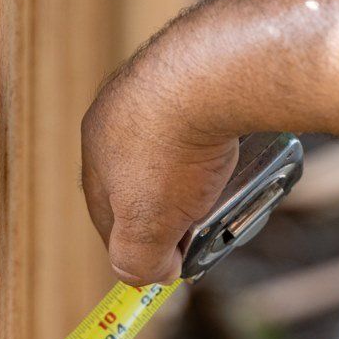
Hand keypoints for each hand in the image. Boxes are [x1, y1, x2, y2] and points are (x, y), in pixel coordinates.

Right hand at [81, 32, 238, 283]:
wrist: (216, 71)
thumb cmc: (173, 150)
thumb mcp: (146, 226)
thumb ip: (136, 259)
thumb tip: (152, 273)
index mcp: (96, 145)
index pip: (107, 211)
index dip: (136, 244)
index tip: (169, 264)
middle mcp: (121, 108)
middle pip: (145, 176)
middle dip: (174, 206)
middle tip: (205, 224)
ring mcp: (161, 81)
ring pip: (181, 146)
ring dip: (203, 173)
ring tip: (231, 190)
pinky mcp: (204, 65)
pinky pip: (213, 115)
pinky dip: (224, 138)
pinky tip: (243, 151)